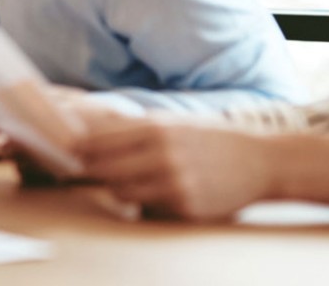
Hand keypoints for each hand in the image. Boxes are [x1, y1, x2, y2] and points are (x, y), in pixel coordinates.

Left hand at [78, 116, 274, 220]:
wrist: (261, 160)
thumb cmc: (211, 139)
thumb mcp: (175, 121)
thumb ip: (136, 128)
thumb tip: (91, 132)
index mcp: (157, 128)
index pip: (99, 141)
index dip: (78, 148)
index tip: (66, 151)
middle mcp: (162, 155)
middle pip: (103, 168)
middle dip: (91, 170)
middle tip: (83, 169)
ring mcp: (174, 183)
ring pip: (120, 191)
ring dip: (116, 187)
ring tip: (124, 179)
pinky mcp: (184, 207)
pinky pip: (147, 207)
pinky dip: (143, 200)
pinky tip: (152, 191)